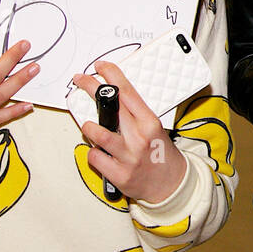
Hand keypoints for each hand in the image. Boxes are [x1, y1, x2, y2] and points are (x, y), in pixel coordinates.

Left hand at [75, 62, 186, 205]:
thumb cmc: (160, 153)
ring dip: (89, 127)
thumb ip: (134, 114)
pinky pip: (95, 157)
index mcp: (149, 122)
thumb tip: (113, 98)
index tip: (101, 67)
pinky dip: (93, 153)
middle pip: (109, 106)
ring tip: (89, 125)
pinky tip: (99, 152)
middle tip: (80, 80)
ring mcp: (129, 157)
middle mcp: (139, 137)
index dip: (112, 75)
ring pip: (98, 134)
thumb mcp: (153, 128)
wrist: (172, 185)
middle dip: (91, 88)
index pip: (127, 92)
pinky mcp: (119, 174)